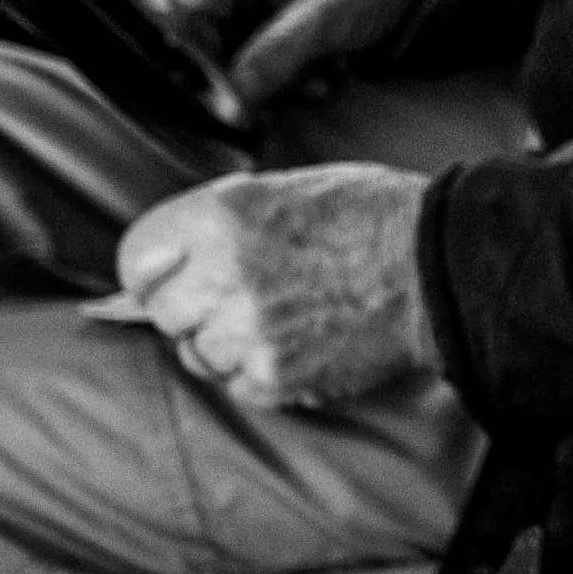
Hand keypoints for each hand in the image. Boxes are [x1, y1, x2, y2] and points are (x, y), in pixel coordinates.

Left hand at [99, 163, 434, 409]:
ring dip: (227, 341)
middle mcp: (225, 276)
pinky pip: (236, 385)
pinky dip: (258, 371)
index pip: (134, 259)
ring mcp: (249, 333)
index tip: (174, 273)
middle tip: (244, 291)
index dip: (155, 268)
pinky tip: (297, 340)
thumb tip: (165, 258)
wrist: (438, 267)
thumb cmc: (371, 217)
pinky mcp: (276, 377)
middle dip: (195, 305)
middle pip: (164, 312)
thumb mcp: (283, 188)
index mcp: (221, 216)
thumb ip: (215, 222)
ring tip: (280, 315)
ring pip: (198, 354)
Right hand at [173, 0, 454, 104]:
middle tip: (284, 94)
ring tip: (319, 78)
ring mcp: (251, 4)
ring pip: (235, 63)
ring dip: (275, 84)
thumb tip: (233, 98)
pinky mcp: (269, 30)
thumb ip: (278, 53)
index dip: (201, 57)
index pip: (193, 10)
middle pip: (210, 42)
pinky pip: (260, 69)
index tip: (226, 97)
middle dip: (248, 75)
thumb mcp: (330, 12)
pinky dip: (288, 82)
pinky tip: (324, 76)